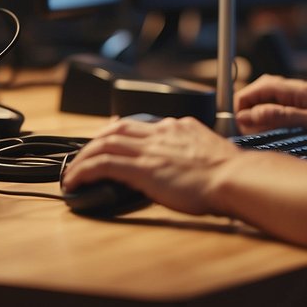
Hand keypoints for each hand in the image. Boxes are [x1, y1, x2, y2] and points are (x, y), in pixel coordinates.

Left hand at [61, 114, 241, 215]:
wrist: (234, 178)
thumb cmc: (231, 174)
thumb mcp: (210, 153)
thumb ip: (194, 152)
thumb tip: (188, 165)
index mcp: (180, 127)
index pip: (143, 123)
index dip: (122, 130)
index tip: (112, 138)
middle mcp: (162, 132)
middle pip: (118, 128)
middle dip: (96, 140)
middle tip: (84, 154)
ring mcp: (150, 149)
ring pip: (104, 143)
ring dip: (84, 157)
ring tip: (73, 172)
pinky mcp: (142, 168)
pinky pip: (102, 164)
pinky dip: (83, 171)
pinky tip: (74, 182)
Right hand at [235, 74, 306, 135]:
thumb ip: (282, 117)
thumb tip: (251, 115)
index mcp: (296, 89)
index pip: (258, 88)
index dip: (242, 101)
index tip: (235, 120)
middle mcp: (297, 90)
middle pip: (262, 92)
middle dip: (249, 107)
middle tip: (242, 129)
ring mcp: (304, 98)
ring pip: (273, 101)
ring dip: (261, 114)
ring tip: (255, 133)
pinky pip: (285, 109)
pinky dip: (275, 119)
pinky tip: (276, 133)